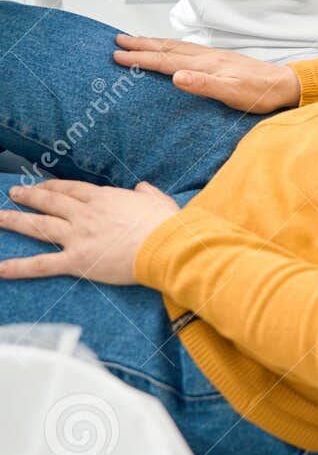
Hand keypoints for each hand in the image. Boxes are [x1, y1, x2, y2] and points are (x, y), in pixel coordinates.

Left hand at [0, 180, 178, 284]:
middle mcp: (85, 214)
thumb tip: (142, 187)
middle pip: (50, 202)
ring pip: (39, 226)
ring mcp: (78, 236)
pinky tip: (1, 268)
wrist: (163, 245)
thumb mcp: (158, 200)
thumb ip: (147, 192)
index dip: (52, 186)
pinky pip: (42, 264)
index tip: (41, 186)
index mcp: (104, 198)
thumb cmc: (165, 224)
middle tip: (13, 193)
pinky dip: (19, 267)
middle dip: (29, 196)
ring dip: (15, 221)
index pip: (70, 189)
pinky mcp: (76, 261)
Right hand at [113, 35, 300, 113]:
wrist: (284, 84)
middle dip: (141, 44)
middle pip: (167, 48)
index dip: (141, 58)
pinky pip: (186, 49)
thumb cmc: (259, 93)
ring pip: (176, 46)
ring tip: (135, 40)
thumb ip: (204, 85)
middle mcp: (206, 57)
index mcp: (206, 64)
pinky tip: (168, 49)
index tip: (118, 55)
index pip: (166, 60)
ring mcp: (212, 56)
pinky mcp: (219, 60)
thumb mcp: (232, 93)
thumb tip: (176, 76)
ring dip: (153, 43)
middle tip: (117, 40)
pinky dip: (170, 46)